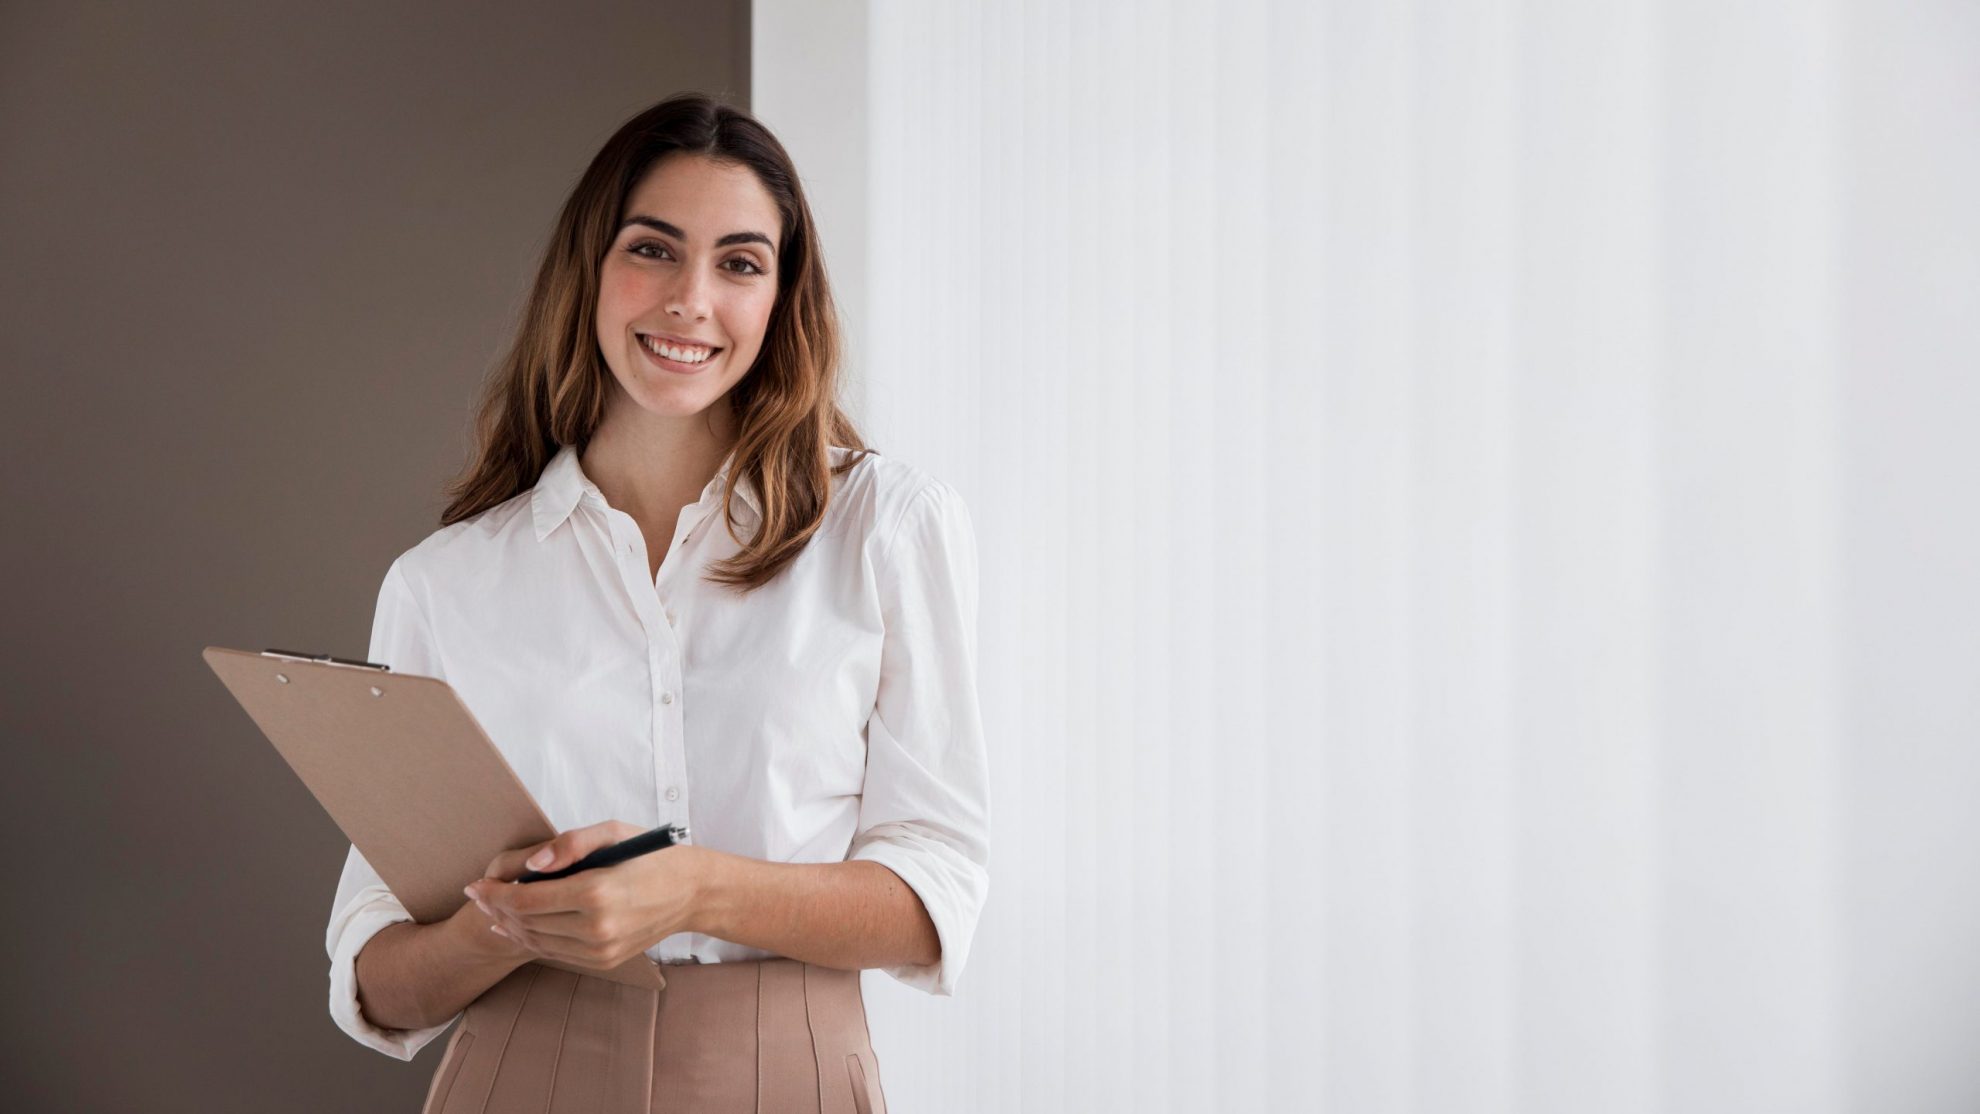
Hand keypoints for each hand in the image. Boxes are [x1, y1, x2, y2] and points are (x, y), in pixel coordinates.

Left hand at [462, 820, 715, 970]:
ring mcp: (601, 950)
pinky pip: (556, 952)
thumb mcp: (614, 832)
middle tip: (478, 894)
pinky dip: (533, 939)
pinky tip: (520, 926)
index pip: (526, 900)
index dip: (494, 894)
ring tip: (493, 909)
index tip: (475, 884)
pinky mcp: (604, 960)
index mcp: (596, 892)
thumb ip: (570, 843)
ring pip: (537, 942)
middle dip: (496, 908)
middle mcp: (597, 928)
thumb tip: (531, 864)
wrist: (692, 892)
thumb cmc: (651, 856)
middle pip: (526, 923)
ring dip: (510, 926)